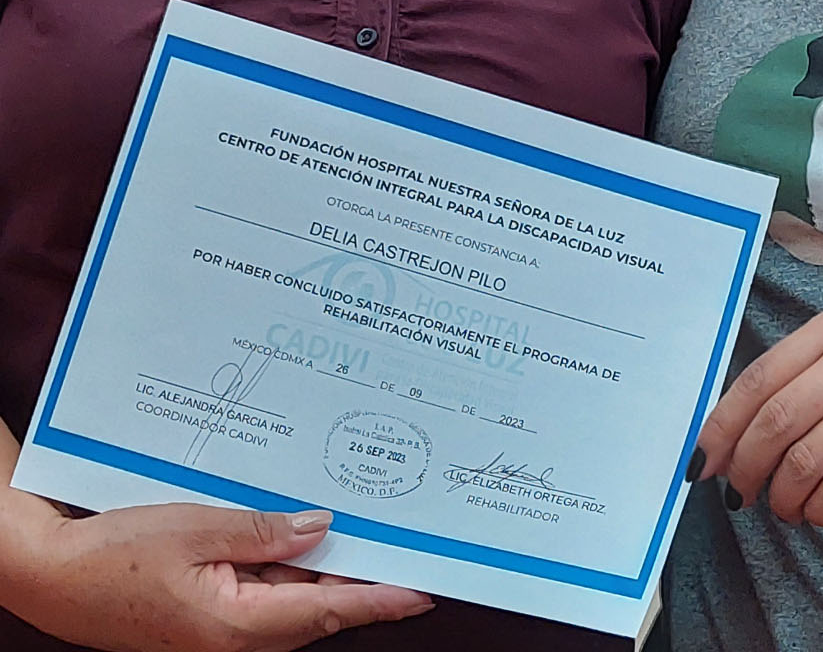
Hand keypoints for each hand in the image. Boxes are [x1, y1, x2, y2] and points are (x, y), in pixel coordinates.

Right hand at [8, 499, 434, 651]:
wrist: (55, 577)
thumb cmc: (115, 555)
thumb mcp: (195, 528)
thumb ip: (263, 531)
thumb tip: (321, 529)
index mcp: (237, 625)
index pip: (329, 613)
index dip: (381, 599)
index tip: (424, 589)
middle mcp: (235, 637)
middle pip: (316, 609)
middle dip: (363, 580)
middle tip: (408, 548)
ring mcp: (220, 628)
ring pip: (290, 599)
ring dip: (325, 572)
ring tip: (368, 533)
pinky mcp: (206, 613)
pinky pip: (261, 592)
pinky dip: (287, 568)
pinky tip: (302, 537)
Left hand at [692, 302, 822, 526]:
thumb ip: (806, 377)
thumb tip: (734, 431)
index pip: (762, 375)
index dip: (724, 421)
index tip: (703, 456)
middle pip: (777, 419)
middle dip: (746, 464)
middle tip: (738, 492)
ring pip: (805, 458)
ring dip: (782, 494)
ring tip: (783, 507)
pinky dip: (818, 509)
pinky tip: (818, 513)